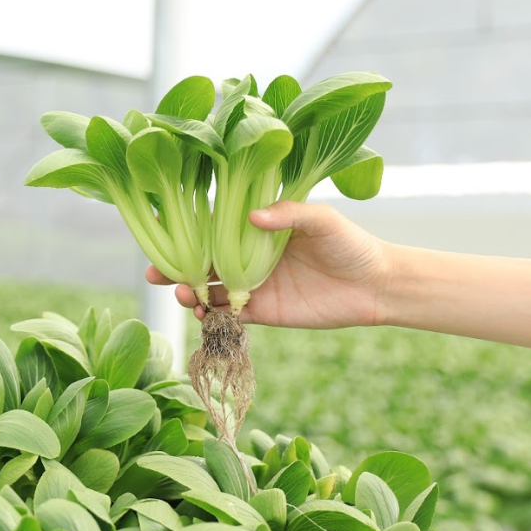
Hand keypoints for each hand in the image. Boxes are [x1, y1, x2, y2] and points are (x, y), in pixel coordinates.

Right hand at [146, 201, 391, 328]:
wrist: (377, 286)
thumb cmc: (351, 244)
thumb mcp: (323, 220)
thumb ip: (289, 214)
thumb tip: (252, 216)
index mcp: (257, 228)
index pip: (213, 225)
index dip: (186, 227)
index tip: (158, 226)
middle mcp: (248, 256)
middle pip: (202, 260)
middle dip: (175, 266)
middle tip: (154, 272)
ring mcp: (253, 284)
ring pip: (209, 290)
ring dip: (189, 292)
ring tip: (181, 292)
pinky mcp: (263, 312)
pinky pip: (228, 315)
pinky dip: (210, 316)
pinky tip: (201, 314)